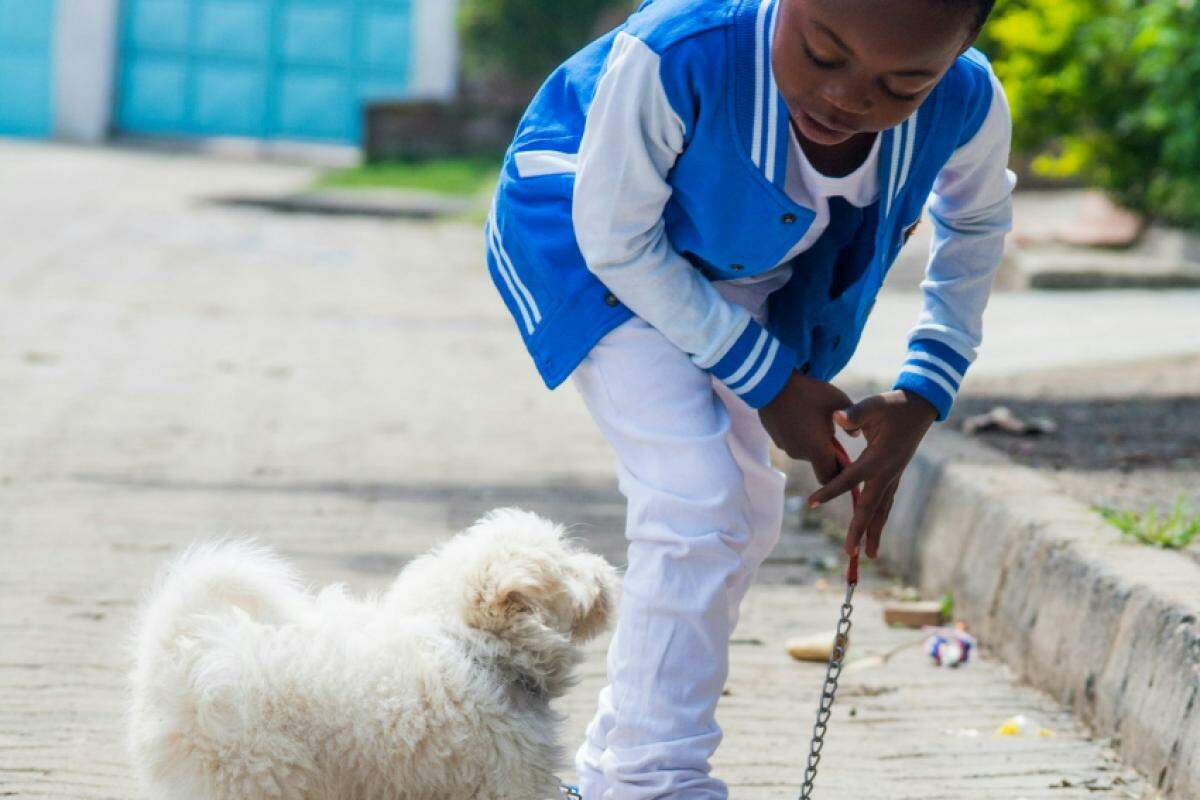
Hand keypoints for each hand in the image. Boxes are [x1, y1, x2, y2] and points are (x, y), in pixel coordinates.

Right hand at [758, 371, 852, 484]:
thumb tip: (855, 435)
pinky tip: (799, 415)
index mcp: (817, 449)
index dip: (839, 474)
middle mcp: (800, 454)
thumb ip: (853, 420)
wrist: (771, 383)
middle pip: (818, 463)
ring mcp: (785, 447)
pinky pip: (792, 442)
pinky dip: (798, 435)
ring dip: (811, 442)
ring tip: (813, 418)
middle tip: (831, 431)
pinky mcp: (775, 438)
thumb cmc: (809, 392)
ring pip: (804, 451)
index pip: (830, 478)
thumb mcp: (838, 400)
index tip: (845, 460)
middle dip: (826, 453)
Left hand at [807, 389, 937, 559]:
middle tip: (849, 553)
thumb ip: (855, 414)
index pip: (850, 479)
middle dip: (859, 530)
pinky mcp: (895, 476)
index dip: (830, 490)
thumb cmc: (893, 405)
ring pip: (882, 509)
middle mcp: (888, 473)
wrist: (920, 406)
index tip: (810, 502)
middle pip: (871, 506)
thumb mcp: (874, 404)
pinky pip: (885, 502)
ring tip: (867, 555)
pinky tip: (874, 533)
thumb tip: (837, 418)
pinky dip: (879, 519)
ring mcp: (894, 476)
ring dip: (874, 532)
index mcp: (879, 458)